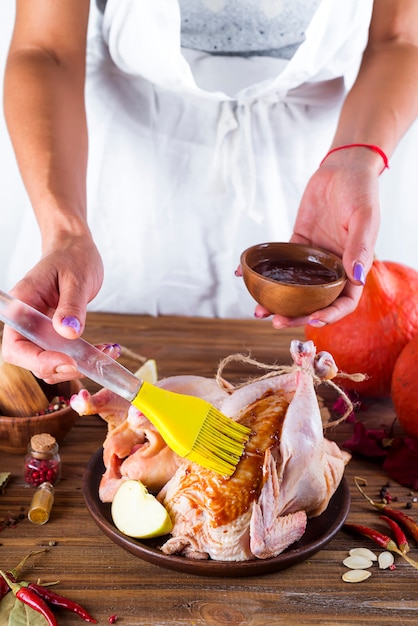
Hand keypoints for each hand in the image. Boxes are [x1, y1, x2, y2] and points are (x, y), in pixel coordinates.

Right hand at [1, 232, 103, 382]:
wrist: (74, 249)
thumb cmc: (72, 257)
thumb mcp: (75, 278)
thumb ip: (71, 306)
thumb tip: (68, 333)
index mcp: (21, 305)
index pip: (16, 346)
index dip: (38, 360)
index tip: (69, 362)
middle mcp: (26, 322)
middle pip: (31, 360)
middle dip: (60, 368)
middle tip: (90, 363)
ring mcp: (40, 330)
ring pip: (49, 362)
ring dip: (77, 365)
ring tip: (106, 352)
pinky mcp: (54, 334)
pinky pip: (65, 354)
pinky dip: (85, 358)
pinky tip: (106, 350)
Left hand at [245, 153, 380, 327]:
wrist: (342, 168)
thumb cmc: (361, 192)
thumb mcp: (365, 218)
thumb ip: (361, 247)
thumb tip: (356, 278)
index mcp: (353, 268)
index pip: (344, 302)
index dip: (330, 315)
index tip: (313, 320)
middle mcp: (332, 268)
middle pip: (315, 301)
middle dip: (296, 315)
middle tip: (276, 321)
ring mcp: (313, 259)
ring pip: (294, 287)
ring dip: (277, 301)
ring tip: (259, 310)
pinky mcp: (297, 245)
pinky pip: (279, 263)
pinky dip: (263, 271)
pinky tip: (243, 275)